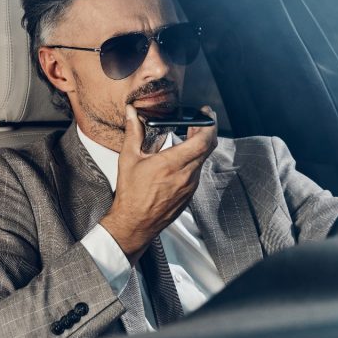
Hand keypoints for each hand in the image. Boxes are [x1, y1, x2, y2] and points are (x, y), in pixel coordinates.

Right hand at [100, 104, 217, 264]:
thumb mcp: (128, 159)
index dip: (209, 124)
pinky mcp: (189, 194)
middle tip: (200, 119)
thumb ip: (133, 132)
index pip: (202, 141)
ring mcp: (190, 186)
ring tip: (190, 134)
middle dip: (206, 130)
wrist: (134, 224)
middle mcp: (185, 176)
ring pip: (203, 159)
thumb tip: (132, 114)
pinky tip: (183, 155)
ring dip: (200, 145)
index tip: (207, 114)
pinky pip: (197, 171)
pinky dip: (195, 159)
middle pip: (207, 147)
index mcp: (171, 164)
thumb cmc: (131, 195)